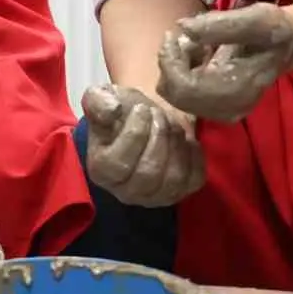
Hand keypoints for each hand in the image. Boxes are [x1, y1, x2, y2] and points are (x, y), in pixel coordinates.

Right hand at [81, 85, 203, 207]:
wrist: (144, 119)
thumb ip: (98, 100)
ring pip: (173, 179)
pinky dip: (193, 155)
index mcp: (102, 171)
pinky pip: (194, 179)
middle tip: (159, 113)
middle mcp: (127, 192)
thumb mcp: (101, 97)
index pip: (119, 163)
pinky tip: (185, 137)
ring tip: (171, 122)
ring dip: (176, 144)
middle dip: (158, 137)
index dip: (134, 133)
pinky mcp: (182, 192)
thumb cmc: (119, 111)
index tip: (141, 109)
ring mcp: (156, 196)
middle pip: (148, 173)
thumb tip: (112, 109)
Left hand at [157, 4, 292, 121]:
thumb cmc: (273, 31)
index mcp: (238, 90)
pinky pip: (183, 94)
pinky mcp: (216, 109)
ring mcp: (222, 113)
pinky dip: (183, 72)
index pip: (184, 88)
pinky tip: (200, 55)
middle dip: (171, 63)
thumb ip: (220, 24)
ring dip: (177, 66)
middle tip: (183, 37)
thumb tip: (183, 28)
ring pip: (175, 94)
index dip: (170, 62)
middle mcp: (228, 109)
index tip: (173, 34)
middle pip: (175, 94)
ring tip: (197, 44)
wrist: (285, 47)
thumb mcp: (256, 18)